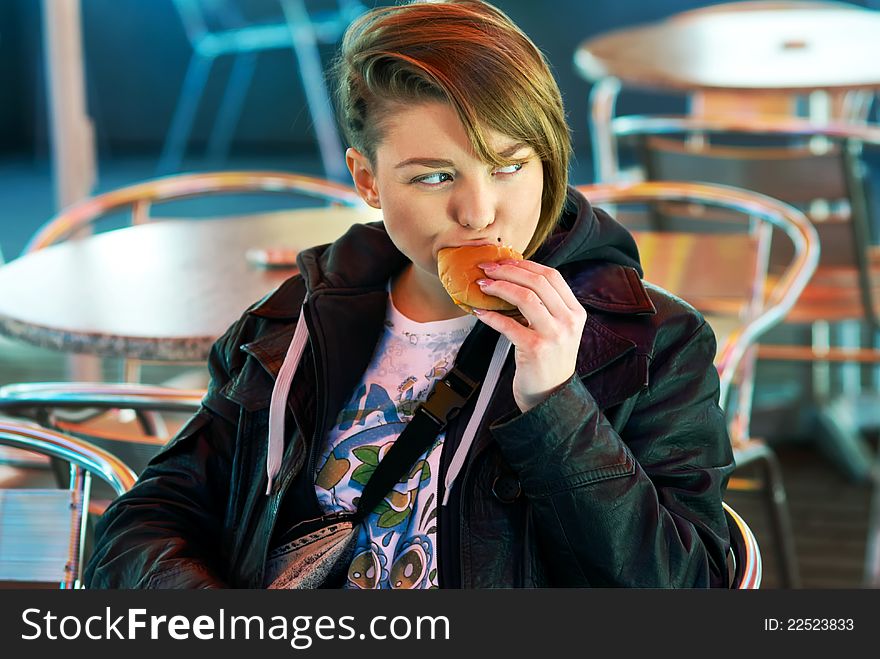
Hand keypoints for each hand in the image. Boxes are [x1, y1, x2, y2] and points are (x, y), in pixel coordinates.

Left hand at [473, 260, 586, 412]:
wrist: (549, 397)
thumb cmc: (547, 361)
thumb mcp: (556, 330)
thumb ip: (545, 307)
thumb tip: (512, 278)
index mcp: (575, 312)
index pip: (552, 276)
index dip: (525, 265)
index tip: (504, 261)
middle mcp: (568, 321)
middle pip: (538, 282)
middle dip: (508, 271)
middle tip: (486, 269)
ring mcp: (554, 335)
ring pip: (525, 297)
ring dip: (500, 287)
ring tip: (482, 286)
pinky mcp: (535, 349)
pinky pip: (508, 324)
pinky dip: (490, 316)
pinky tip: (479, 312)